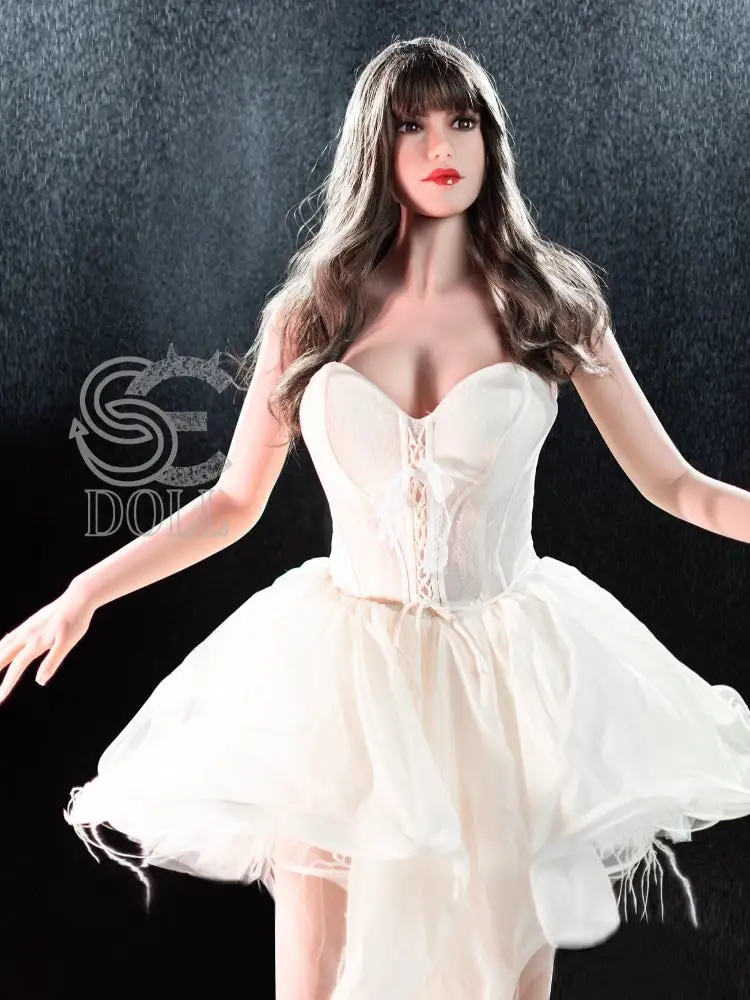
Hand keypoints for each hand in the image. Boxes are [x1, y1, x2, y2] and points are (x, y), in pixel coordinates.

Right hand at [0, 587, 95, 703]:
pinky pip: (10, 637)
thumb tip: (40, 681)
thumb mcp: (67, 643)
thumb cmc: (76, 621)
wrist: (78, 597)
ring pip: (4, 645)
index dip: (7, 684)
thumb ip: (52, 661)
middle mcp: (27, 634)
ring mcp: (27, 627)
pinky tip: (1, 647)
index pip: (17, 667)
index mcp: (35, 642)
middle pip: (3, 655)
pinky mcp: (30, 622)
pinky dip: (1, 645)